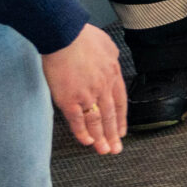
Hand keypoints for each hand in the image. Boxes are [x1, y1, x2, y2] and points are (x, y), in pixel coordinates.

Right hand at [44, 25, 127, 153]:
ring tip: (104, 151)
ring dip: (101, 138)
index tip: (122, 131)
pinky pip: (78, 120)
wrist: (65, 35)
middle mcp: (103, 86)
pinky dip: (83, 132)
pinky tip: (87, 142)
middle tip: (116, 149)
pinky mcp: (69, 98)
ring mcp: (87, 94)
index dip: (121, 118)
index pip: (120, 102)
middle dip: (114, 134)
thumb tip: (112, 63)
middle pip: (111, 115)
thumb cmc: (82, 36)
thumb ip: (111, 58)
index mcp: (113, 73)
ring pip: (97, 120)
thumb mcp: (107, 45)